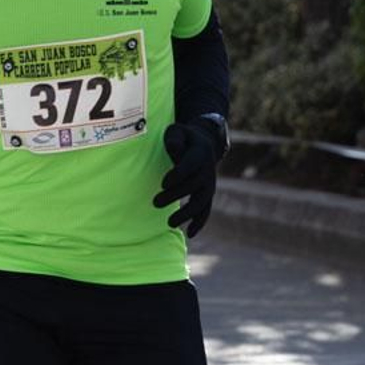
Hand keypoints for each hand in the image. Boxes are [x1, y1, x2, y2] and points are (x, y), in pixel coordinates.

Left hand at [152, 119, 223, 237]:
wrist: (204, 144)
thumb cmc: (184, 138)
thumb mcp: (178, 131)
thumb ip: (174, 138)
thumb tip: (173, 147)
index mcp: (200, 152)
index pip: (190, 165)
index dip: (178, 174)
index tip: (163, 183)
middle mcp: (207, 170)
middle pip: (193, 185)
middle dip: (174, 195)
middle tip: (155, 202)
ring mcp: (209, 184)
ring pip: (201, 202)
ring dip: (187, 214)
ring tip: (170, 223)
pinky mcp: (208, 194)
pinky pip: (206, 210)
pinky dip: (200, 222)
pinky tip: (190, 234)